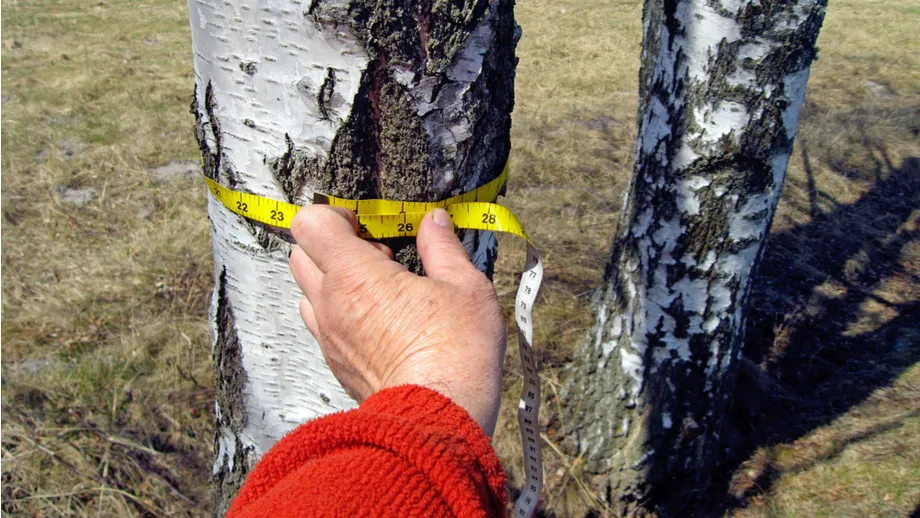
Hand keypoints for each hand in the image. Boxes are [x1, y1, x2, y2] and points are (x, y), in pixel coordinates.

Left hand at [289, 206, 506, 435]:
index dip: (334, 214)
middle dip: (332, 245)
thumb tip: (434, 221)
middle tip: (378, 256)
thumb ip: (443, 247)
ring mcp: (328, 337)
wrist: (439, 419)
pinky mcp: (336, 364)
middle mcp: (330, 303)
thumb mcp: (465, 287)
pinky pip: (321, 326)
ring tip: (380, 291)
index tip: (367, 224)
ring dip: (333, 281)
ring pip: (307, 292)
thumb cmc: (456, 351)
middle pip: (300, 254)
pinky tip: (382, 323)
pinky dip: (340, 314)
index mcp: (355, 275)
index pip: (310, 224)